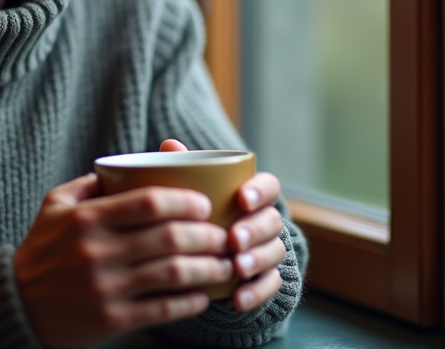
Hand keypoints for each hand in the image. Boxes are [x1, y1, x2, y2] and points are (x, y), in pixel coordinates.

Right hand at [13, 173, 232, 348]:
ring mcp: (105, 287)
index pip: (149, 201)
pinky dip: (191, 301)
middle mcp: (96, 251)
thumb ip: (91, 183)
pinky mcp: (111, 319)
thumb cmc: (43, 250)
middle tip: (225, 235)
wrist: (17, 306)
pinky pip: (163, 308)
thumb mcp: (55, 206)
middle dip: (207, 235)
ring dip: (209, 268)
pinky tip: (204, 295)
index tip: (206, 203)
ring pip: (173, 273)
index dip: (185, 201)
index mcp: (86, 218)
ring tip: (225, 264)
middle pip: (170, 237)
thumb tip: (132, 163)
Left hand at [160, 139, 285, 311]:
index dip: (259, 191)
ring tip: (236, 267)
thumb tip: (169, 145)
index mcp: (253, 194)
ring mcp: (268, 250)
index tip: (241, 198)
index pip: (269, 185)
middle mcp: (265, 221)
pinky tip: (238, 299)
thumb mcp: (193, 191)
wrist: (207, 256)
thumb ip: (186, 169)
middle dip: (254, 229)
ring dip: (257, 260)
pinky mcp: (265, 279)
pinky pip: (271, 285)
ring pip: (275, 252)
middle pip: (272, 221)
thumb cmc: (200, 213)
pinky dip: (256, 292)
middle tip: (234, 239)